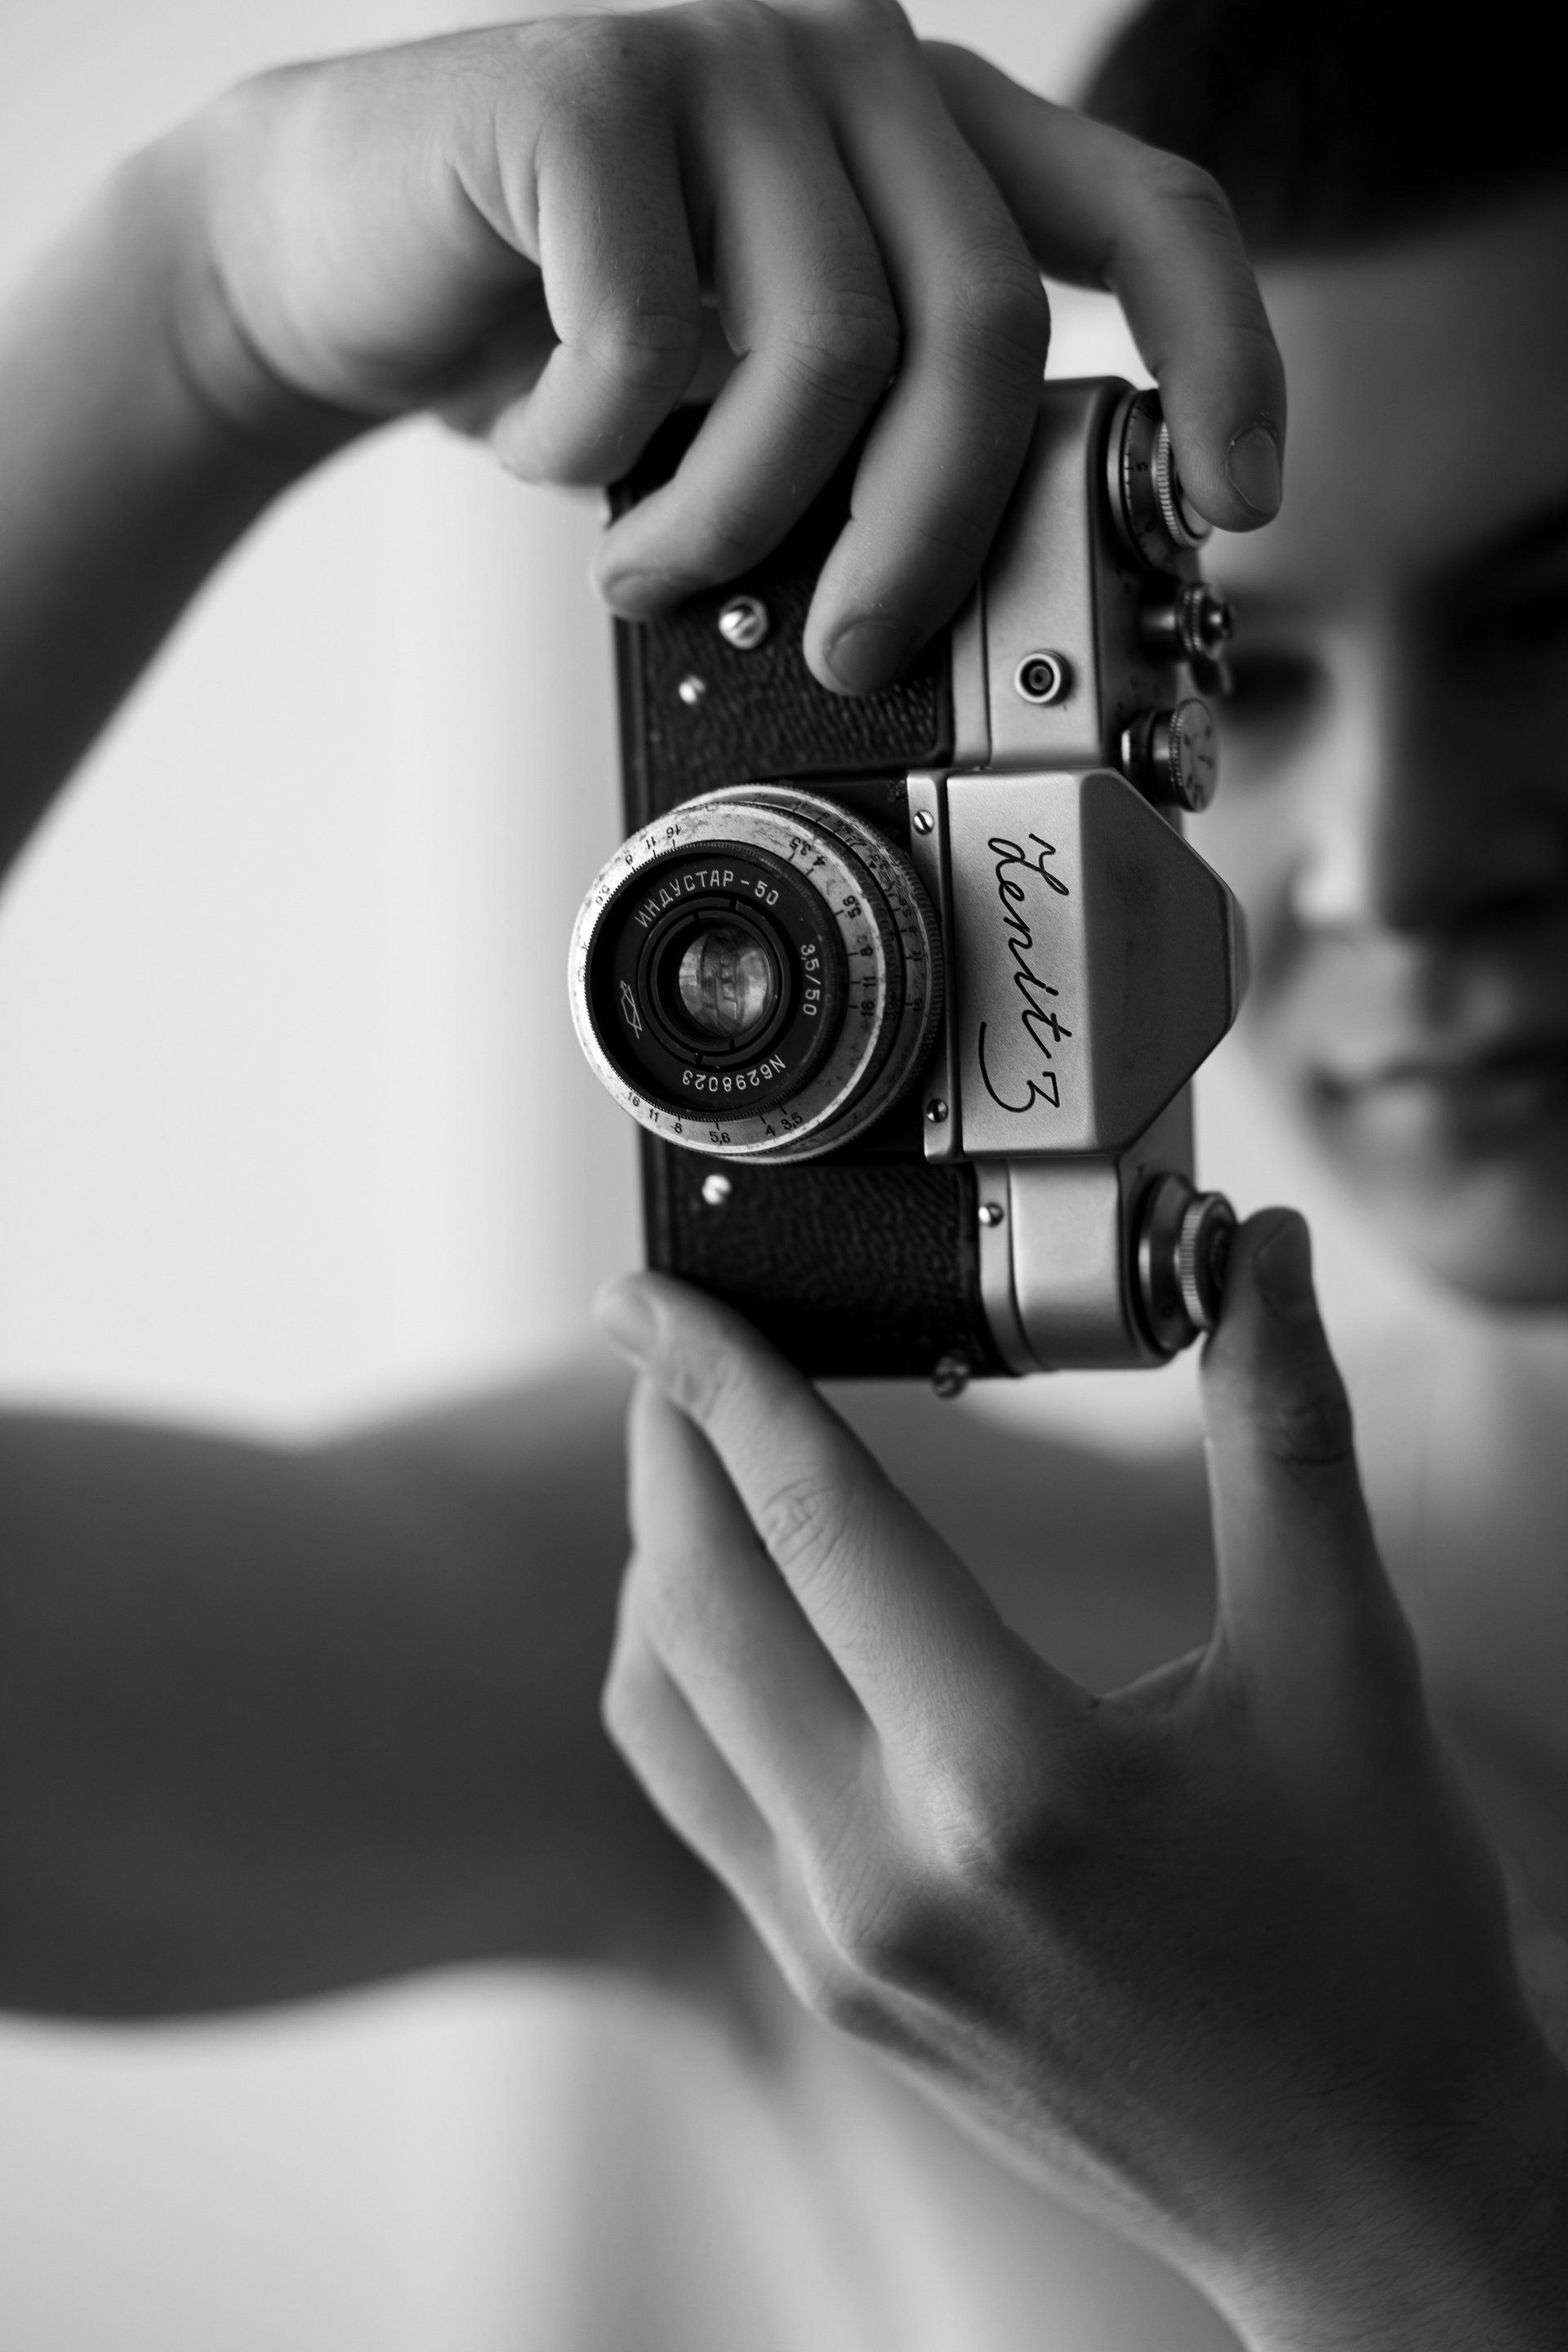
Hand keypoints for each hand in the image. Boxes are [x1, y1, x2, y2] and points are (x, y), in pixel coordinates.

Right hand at [177, 0, 1282, 692]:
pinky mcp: (589, 89)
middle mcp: (854, 68)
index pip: (1145, 213)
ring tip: (650, 565)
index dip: (1221, 359)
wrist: (339, 262)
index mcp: (930, 139)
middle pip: (985, 330)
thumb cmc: (566, 341)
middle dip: (926, 537)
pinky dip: (593, 451)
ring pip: (822, 352)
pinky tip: (547, 445)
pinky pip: (648, 343)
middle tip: (853, 650)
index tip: (1231, 503)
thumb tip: (979, 605)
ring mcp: (726, 57)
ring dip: (730, 519)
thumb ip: (879, 443)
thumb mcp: (758, 401)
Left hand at [594, 1215, 1567, 2347]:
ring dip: (664, 1564)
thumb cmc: (1377, 1939)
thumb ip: (1284, 1441)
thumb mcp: (1343, 1669)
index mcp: (1011, 1782)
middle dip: (667, 1448)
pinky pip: (699, 1800)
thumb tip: (1255, 1250)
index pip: (812, 1519)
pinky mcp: (832, 1993)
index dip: (720, 1374)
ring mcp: (840, 1950)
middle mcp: (886, 1875)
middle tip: (678, 1344)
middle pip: (697, 1604)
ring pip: (663, 1710)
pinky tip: (755, 1618)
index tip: (649, 1288)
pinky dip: (692, 1678)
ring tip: (707, 1463)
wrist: (1369, 2201)